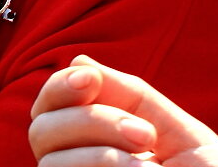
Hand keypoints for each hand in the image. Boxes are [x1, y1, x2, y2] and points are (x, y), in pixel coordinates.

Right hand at [29, 55, 217, 166]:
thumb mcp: (176, 130)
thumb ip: (128, 94)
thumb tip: (77, 60)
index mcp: (96, 139)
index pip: (50, 107)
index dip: (58, 86)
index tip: (87, 80)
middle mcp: (78, 164)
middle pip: (41, 128)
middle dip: (89, 119)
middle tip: (143, 133)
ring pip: (49, 157)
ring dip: (101, 152)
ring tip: (148, 160)